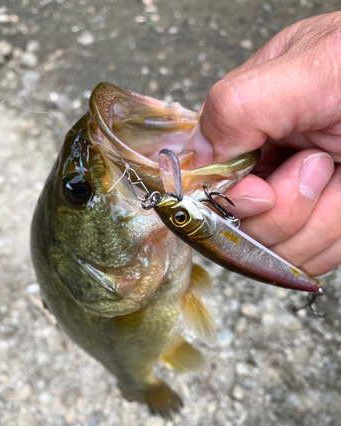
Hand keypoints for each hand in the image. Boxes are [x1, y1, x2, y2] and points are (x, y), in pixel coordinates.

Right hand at [186, 12, 340, 275]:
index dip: (231, 199)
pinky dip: (335, 233)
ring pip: (277, 250)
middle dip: (284, 209)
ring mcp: (296, 200)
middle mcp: (266, 165)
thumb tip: (197, 159)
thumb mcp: (311, 68)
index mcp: (249, 124)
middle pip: (241, 226)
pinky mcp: (324, 225)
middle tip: (318, 164)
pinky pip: (310, 259)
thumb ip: (238, 106)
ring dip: (318, 218)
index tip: (262, 188)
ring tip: (339, 169)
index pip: (207, 182)